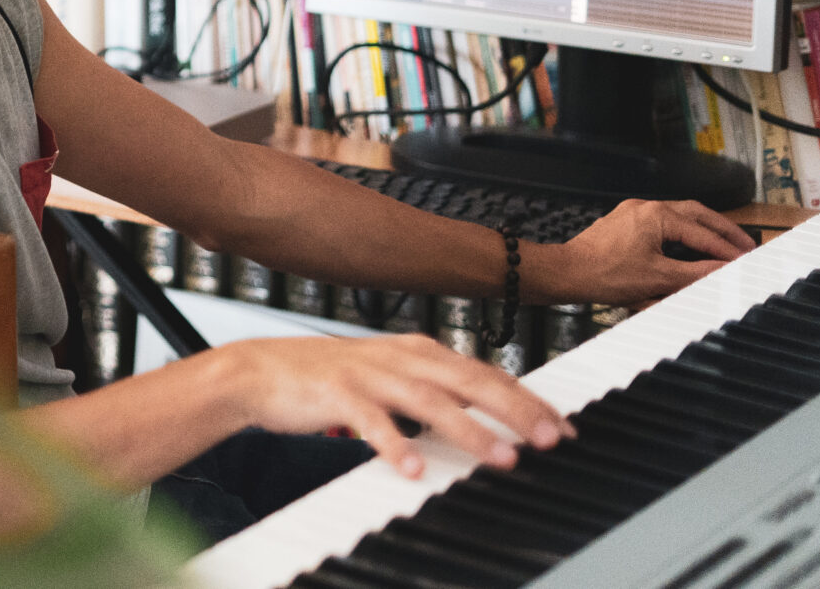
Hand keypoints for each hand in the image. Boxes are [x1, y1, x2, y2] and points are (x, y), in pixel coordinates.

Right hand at [219, 334, 571, 480]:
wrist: (259, 371)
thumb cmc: (327, 378)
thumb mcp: (389, 374)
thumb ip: (434, 387)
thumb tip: (487, 407)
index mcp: (416, 350)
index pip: (485, 371)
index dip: (526, 398)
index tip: (560, 427)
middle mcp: (398, 357)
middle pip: (468, 380)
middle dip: (514, 409)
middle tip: (549, 439)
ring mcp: (368, 373)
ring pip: (429, 399)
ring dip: (469, 429)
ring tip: (500, 458)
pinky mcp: (336, 392)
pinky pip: (372, 421)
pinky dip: (396, 444)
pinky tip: (414, 469)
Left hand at [529, 198, 754, 307]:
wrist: (567, 272)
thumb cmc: (606, 275)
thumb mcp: (659, 278)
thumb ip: (697, 273)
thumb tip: (725, 271)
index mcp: (657, 216)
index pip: (703, 234)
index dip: (728, 250)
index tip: (748, 261)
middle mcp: (646, 207)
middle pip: (696, 213)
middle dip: (723, 230)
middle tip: (746, 245)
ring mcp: (634, 212)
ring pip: (680, 215)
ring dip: (703, 228)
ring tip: (724, 243)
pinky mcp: (625, 222)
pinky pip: (663, 222)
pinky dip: (683, 232)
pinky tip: (691, 243)